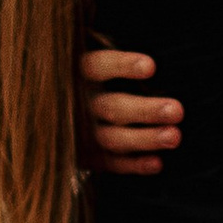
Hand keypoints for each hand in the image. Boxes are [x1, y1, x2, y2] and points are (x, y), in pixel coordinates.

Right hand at [78, 45, 182, 176]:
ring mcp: (81, 133)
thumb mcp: (84, 58)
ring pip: (113, 139)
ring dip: (144, 139)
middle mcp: (77, 104)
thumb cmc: (83, 74)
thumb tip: (145, 57)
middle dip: (145, 111)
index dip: (122, 66)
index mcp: (76, 72)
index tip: (151, 66)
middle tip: (177, 110)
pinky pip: (110, 163)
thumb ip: (106, 57)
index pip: (97, 66)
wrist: (46, 113)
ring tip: (174, 136)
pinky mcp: (87, 156)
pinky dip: (133, 165)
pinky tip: (157, 163)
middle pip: (112, 107)